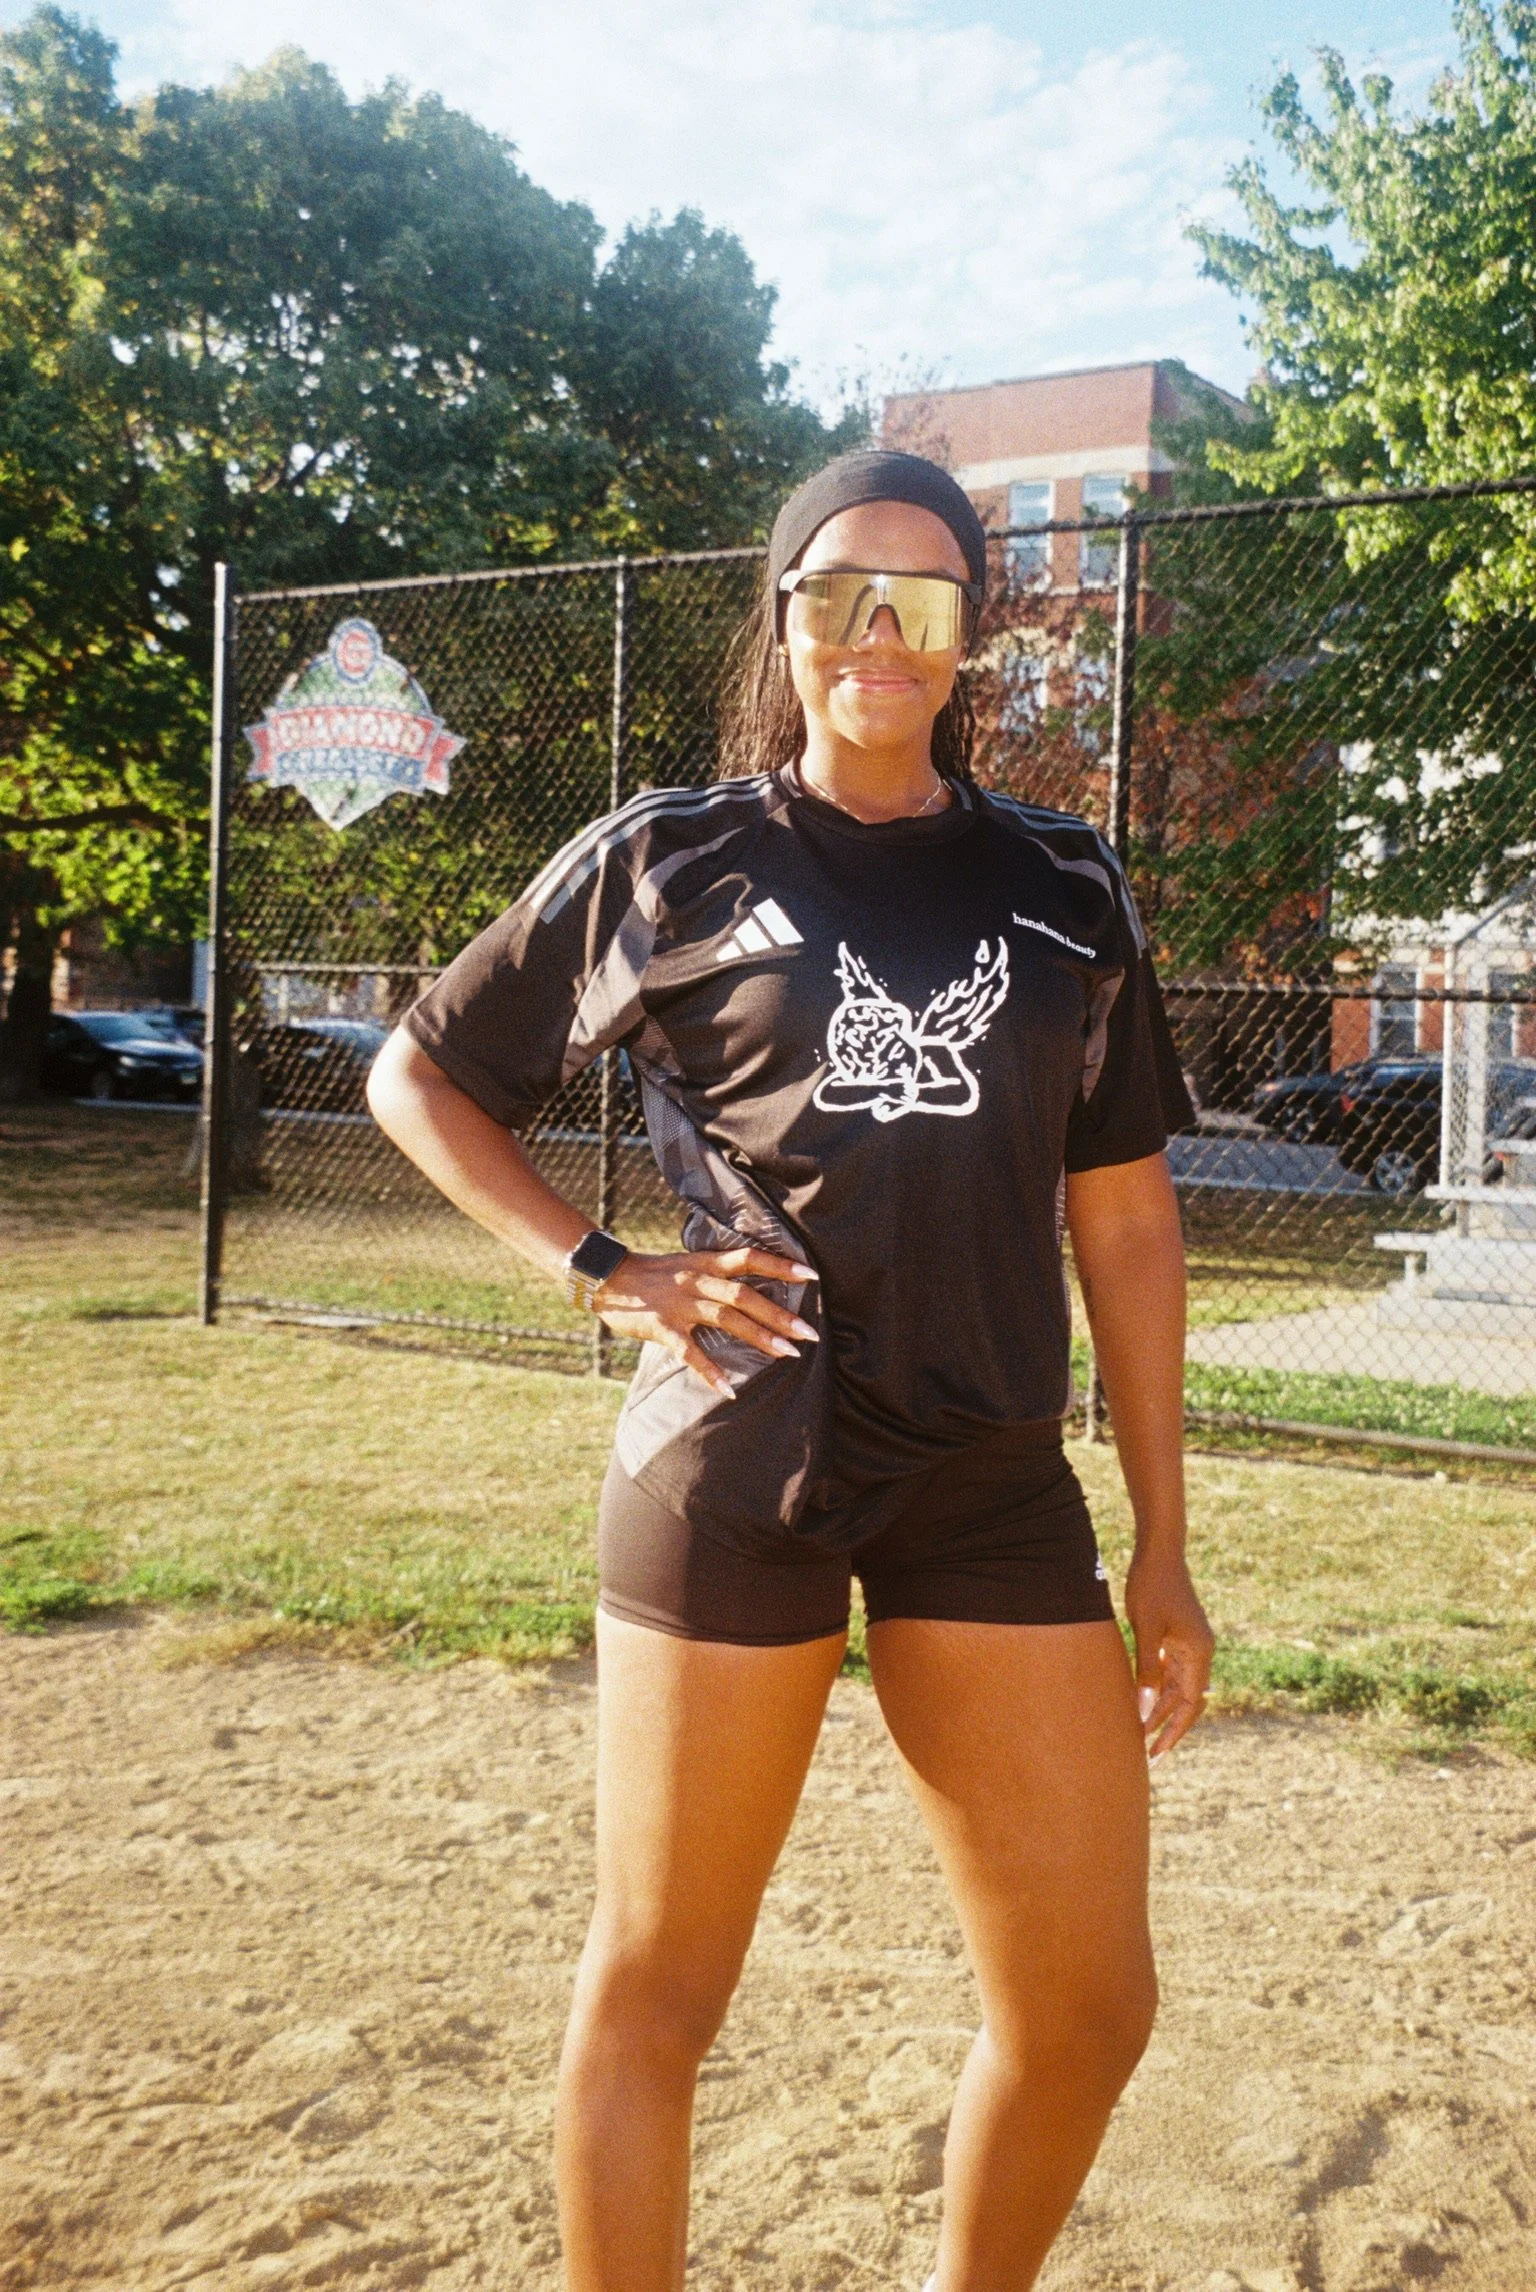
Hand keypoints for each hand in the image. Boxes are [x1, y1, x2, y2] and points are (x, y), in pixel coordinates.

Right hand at [593, 1245, 818, 1398]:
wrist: (608, 1277)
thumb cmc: (652, 1275)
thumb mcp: (687, 1264)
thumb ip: (716, 1274)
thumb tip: (751, 1288)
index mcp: (706, 1262)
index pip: (749, 1258)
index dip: (780, 1266)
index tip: (812, 1277)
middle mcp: (697, 1280)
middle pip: (745, 1295)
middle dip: (780, 1314)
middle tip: (810, 1333)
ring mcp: (680, 1303)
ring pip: (726, 1318)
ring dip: (759, 1336)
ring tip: (787, 1354)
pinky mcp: (662, 1326)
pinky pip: (690, 1351)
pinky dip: (710, 1371)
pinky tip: (729, 1389)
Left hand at [1123, 1546, 1213, 1763]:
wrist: (1159, 1551)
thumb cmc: (1151, 1586)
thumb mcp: (1146, 1629)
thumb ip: (1146, 1670)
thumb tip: (1144, 1709)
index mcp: (1198, 1653)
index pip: (1189, 1704)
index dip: (1174, 1730)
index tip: (1156, 1752)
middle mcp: (1199, 1652)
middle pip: (1186, 1701)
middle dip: (1168, 1727)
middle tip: (1147, 1755)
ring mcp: (1189, 1645)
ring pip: (1176, 1688)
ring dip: (1160, 1709)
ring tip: (1139, 1734)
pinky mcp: (1177, 1637)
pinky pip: (1169, 1672)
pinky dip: (1157, 1689)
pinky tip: (1139, 1703)